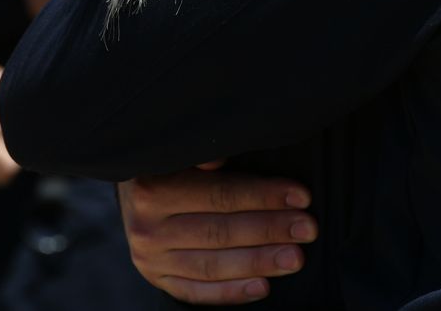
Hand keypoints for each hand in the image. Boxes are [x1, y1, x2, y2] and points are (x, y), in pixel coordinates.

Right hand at [122, 164, 316, 304]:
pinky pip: (196, 292)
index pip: (220, 195)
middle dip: (270, 230)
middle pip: (220, 232)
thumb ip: (203, 152)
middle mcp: (148, 228)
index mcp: (154, 190)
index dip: (263, 196)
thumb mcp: (180, 149)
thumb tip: (218, 159)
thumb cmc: (170, 163)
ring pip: (212, 265)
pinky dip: (230, 292)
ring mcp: (150, 258)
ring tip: (295, 258)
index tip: (301, 197)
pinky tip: (262, 286)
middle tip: (307, 229)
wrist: (132, 188)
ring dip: (258, 262)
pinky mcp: (157, 279)